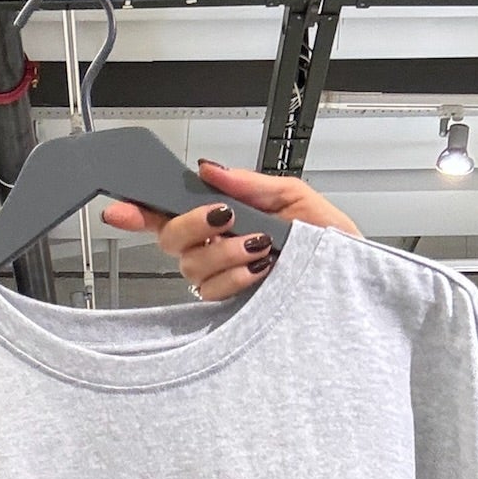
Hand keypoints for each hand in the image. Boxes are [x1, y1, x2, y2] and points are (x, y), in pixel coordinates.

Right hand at [102, 162, 360, 301]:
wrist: (357, 278)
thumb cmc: (334, 243)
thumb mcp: (297, 199)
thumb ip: (251, 184)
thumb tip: (211, 171)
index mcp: (228, 218)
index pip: (172, 212)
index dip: (140, 210)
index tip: (119, 207)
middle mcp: (219, 250)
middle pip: (171, 239)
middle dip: (195, 225)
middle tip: (225, 218)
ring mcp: (225, 279)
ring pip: (191, 268)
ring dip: (224, 253)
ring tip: (261, 248)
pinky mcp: (235, 307)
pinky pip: (212, 292)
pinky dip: (236, 276)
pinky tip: (261, 270)